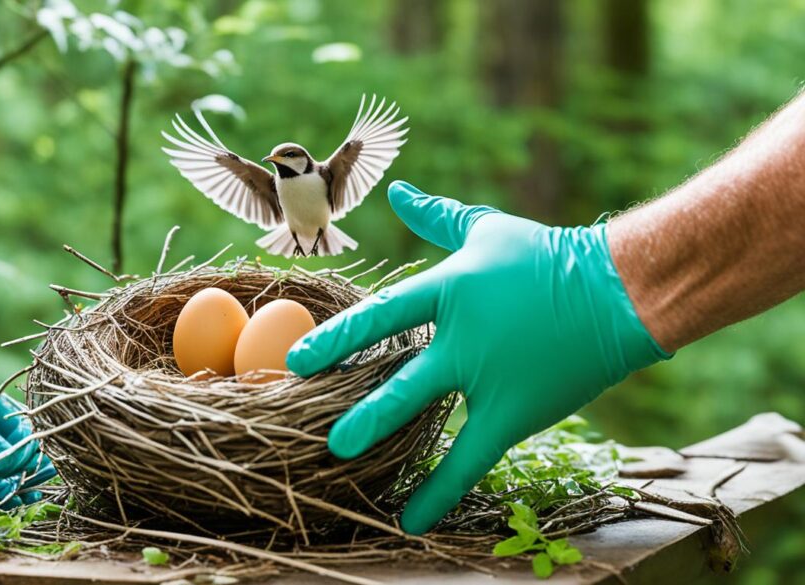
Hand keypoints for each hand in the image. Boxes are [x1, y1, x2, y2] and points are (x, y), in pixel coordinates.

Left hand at [287, 181, 669, 533]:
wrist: (618, 293)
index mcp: (450, 290)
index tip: (297, 361)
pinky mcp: (516, 411)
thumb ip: (437, 217)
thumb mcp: (486, 230)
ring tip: (350, 470)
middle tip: (322, 434)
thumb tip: (399, 192)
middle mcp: (464, 337)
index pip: (383, 315)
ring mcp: (490, 377)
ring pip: (432, 418)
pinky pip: (473, 455)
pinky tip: (416, 515)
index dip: (338, 337)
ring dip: (391, 443)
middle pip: (402, 374)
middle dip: (361, 404)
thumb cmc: (546, 257)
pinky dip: (445, 487)